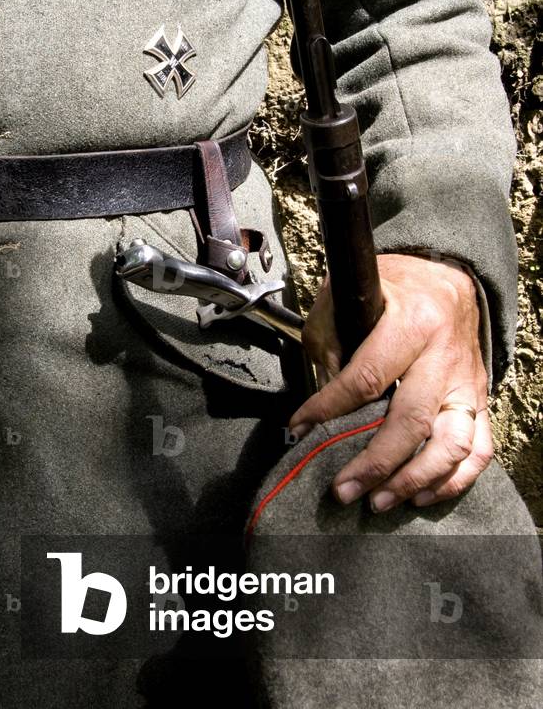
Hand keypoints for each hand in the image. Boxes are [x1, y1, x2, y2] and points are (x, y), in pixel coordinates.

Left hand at [289, 254, 491, 510]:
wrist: (446, 279)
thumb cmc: (391, 286)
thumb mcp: (347, 292)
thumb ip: (330, 338)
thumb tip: (321, 392)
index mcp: (411, 321)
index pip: (367, 377)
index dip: (328, 408)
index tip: (299, 427)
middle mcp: (444, 354)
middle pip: (411, 421)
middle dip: (373, 463)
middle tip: (343, 490)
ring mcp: (467, 381)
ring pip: (452, 444)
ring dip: (414, 480)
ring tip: (380, 502)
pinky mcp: (480, 398)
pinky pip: (478, 449)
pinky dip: (454, 480)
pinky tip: (422, 496)